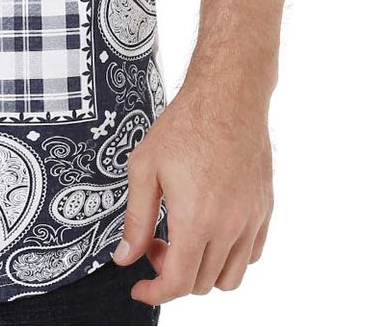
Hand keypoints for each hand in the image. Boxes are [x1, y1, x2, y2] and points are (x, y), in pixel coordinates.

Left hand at [111, 78, 273, 304]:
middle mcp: (230, 227)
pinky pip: (251, 255)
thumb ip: (136, 220)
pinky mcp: (265, 209)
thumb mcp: (145, 168)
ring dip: (203, 271)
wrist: (228, 97)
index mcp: (196, 220)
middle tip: (155, 244)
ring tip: (184, 238)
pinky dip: (230, 256)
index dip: (155, 293)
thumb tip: (125, 258)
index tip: (139, 287)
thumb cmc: (184, 126)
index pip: (178, 283)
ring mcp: (252, 220)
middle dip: (173, 275)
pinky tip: (210, 229)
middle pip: (202, 283)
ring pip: (230, 277)